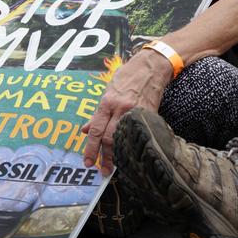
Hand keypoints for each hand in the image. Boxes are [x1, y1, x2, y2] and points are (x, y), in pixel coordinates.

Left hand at [81, 50, 171, 171]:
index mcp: (107, 102)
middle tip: (102, 171)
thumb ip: (97, 112)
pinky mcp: (150, 114)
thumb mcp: (108, 91)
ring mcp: (136, 112)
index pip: (95, 130)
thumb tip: (86, 130)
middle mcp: (120, 108)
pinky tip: (131, 153)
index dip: (90, 149)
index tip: (88, 163)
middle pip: (109, 138)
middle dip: (104, 157)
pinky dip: (133, 144)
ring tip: (114, 167)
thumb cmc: (128, 77)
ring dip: (118, 155)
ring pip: (124, 138)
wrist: (152, 66)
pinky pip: (139, 132)